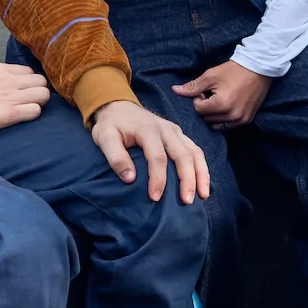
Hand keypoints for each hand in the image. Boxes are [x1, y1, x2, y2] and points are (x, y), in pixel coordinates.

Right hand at [0, 62, 51, 135]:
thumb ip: (3, 75)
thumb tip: (19, 80)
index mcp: (2, 69)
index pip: (30, 71)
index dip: (29, 82)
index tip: (23, 90)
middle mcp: (9, 80)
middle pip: (42, 81)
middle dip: (38, 91)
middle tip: (30, 99)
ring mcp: (12, 96)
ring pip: (44, 95)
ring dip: (38, 102)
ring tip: (28, 107)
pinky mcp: (11, 113)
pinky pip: (36, 111)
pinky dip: (32, 114)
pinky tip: (23, 116)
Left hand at [91, 100, 210, 204]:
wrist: (118, 105)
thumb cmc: (111, 124)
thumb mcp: (104, 137)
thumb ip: (115, 156)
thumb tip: (130, 179)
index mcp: (147, 129)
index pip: (157, 157)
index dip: (158, 179)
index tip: (155, 197)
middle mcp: (166, 129)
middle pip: (183, 154)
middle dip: (187, 179)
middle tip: (187, 202)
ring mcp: (175, 131)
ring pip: (195, 152)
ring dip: (201, 174)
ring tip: (203, 195)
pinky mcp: (179, 135)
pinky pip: (196, 150)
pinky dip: (202, 167)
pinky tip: (202, 183)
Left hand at [172, 60, 272, 130]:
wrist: (259, 69)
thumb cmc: (234, 70)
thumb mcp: (211, 76)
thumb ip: (193, 86)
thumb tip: (175, 90)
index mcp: (221, 104)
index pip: (199, 109)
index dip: (198, 99)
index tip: (204, 90)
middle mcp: (231, 116)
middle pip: (207, 118)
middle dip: (205, 107)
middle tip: (211, 94)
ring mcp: (240, 120)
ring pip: (216, 124)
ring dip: (214, 114)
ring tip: (219, 100)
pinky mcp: (247, 120)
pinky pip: (228, 126)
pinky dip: (224, 119)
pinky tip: (227, 105)